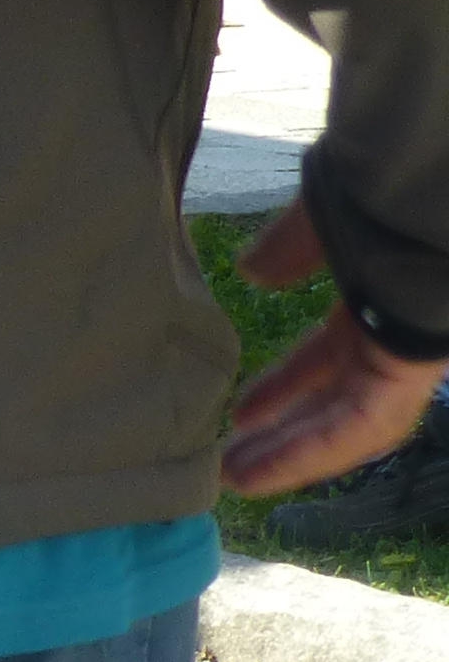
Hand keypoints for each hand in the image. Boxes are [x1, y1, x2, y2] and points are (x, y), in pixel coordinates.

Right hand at [221, 202, 448, 493]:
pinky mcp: (415, 364)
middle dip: (286, 430)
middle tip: (233, 456)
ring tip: (237, 478)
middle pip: (342, 397)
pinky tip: (265, 469)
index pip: (333, 358)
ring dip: (293, 454)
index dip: (287, 386)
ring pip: (354, 420)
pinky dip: (313, 451)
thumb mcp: (324, 216)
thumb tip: (254, 271)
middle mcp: (398, 331)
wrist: (437, 183)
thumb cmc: (386, 188)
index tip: (244, 411)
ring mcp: (410, 350)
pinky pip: (366, 423)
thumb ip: (289, 247)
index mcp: (379, 297)